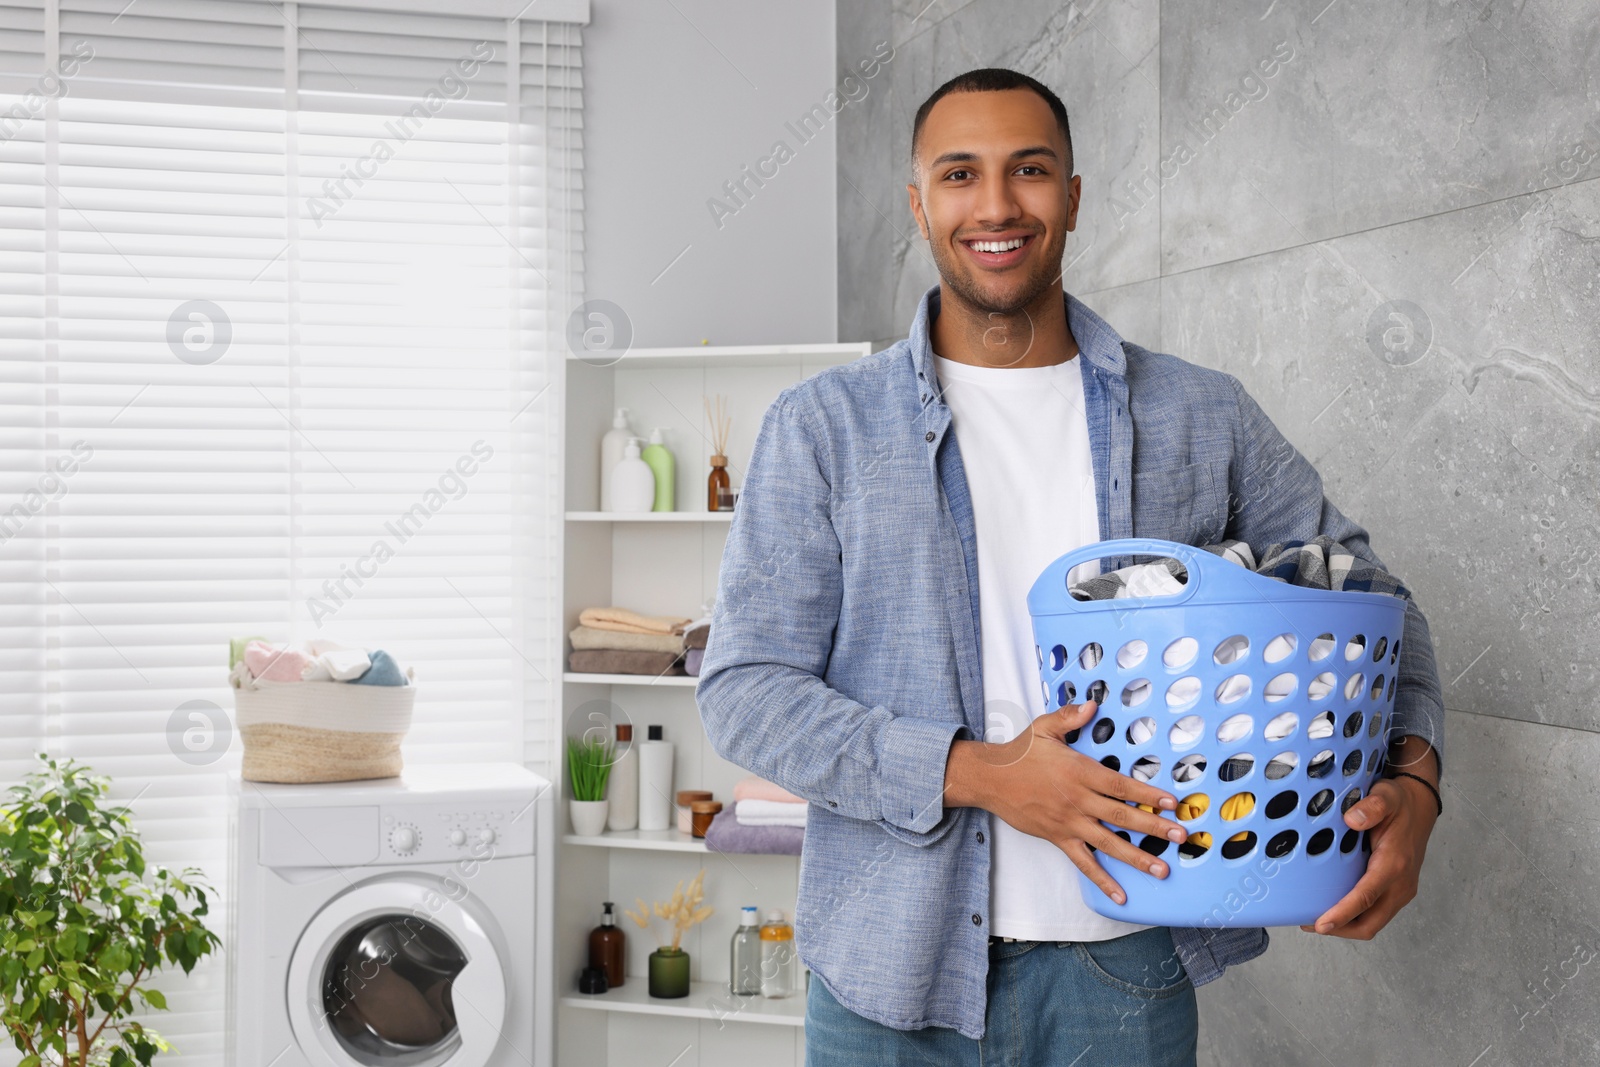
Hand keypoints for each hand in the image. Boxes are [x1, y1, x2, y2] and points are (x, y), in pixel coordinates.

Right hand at [944, 700, 1188, 905]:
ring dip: (1136, 857)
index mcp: (1079, 772)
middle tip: (1180, 836)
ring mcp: (1069, 822)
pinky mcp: (1058, 838)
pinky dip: (1102, 880)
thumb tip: (1092, 705)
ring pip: (1108, 843)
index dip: (1147, 794)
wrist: (990, 778)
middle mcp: (1078, 800)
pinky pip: (1083, 862)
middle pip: (1121, 816)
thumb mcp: (1044, 728)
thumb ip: (1069, 717)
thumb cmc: (1020, 753)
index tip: (1172, 803)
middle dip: (1154, 827)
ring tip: (1161, 869)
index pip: (1120, 786)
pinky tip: (1120, 894)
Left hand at [1299, 772, 1437, 937]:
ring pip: (1372, 922)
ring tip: (1314, 919)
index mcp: (1394, 864)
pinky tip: (1333, 907)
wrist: (1418, 808)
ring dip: (1345, 926)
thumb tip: (1352, 819)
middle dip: (1340, 929)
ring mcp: (1400, 891)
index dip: (1342, 913)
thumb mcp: (1387, 796)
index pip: (1366, 897)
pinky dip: (1354, 917)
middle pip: (1369, 923)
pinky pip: (1374, 913)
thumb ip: (1372, 806)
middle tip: (1307, 924)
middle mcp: (1400, 884)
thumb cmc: (1400, 804)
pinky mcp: (1395, 891)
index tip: (1321, 925)